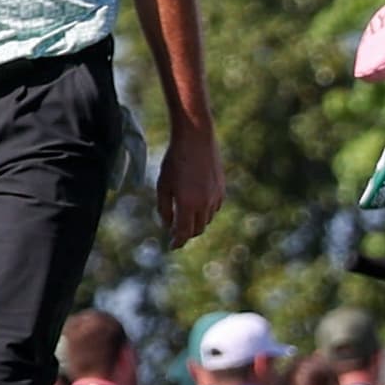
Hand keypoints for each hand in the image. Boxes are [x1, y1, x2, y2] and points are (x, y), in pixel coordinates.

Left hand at [156, 127, 223, 243]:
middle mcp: (204, 203)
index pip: (184, 232)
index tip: (172, 246)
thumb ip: (164, 208)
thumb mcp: (163, 185)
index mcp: (188, 204)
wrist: (196, 139)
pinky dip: (205, 211)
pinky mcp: (222, 188)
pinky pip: (214, 208)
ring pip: (207, 219)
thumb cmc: (175, 161)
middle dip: (187, 233)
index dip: (177, 242)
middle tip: (177, 232)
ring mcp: (215, 196)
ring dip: (196, 222)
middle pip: (197, 229)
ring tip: (186, 217)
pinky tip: (197, 204)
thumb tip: (168, 226)